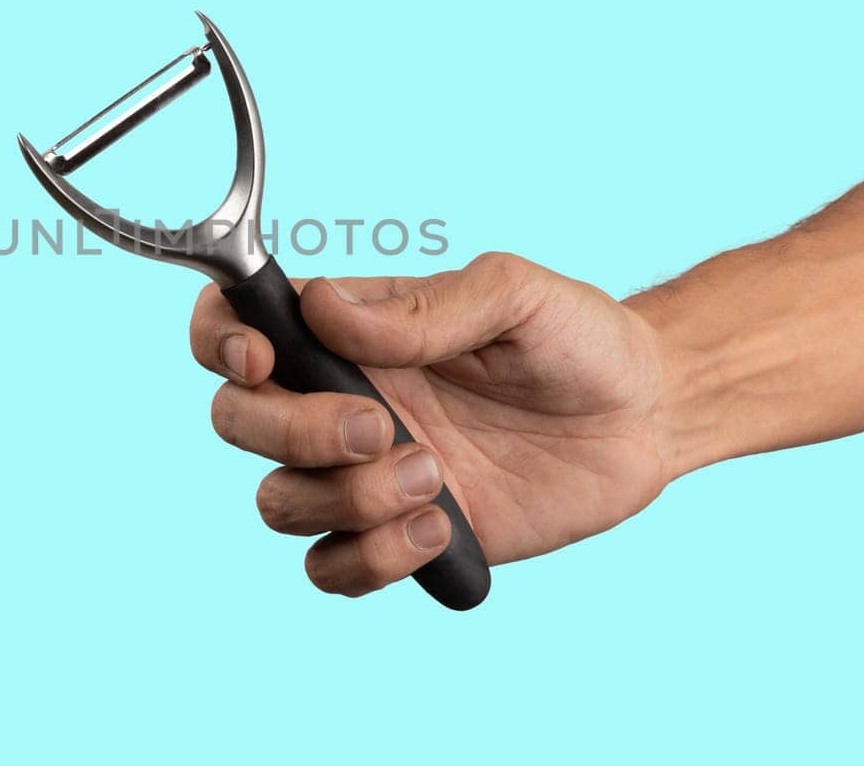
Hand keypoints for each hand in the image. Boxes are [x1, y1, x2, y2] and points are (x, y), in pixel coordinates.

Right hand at [189, 252, 672, 597]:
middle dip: (293, 432)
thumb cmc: (578, 337)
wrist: (646, 417)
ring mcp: (364, 473)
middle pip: (237, 422)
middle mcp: (339, 398)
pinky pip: (331, 568)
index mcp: (349, 330)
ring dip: (345, 498)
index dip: (217, 340)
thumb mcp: (515, 295)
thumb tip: (324, 309)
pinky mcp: (400, 536)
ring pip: (278, 502)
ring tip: (434, 477)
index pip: (234, 324)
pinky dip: (370, 558)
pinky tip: (440, 527)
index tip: (263, 360)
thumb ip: (422, 306)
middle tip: (382, 426)